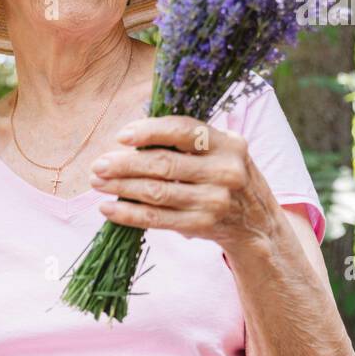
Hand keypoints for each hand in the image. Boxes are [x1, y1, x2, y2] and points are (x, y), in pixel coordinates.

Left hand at [88, 115, 281, 254]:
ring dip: (120, 188)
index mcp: (228, 144)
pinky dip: (128, 214)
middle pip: (164, 164)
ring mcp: (214, 201)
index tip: (121, 136)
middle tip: (98, 164)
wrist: (257, 224)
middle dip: (124, 164)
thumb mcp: (220, 151)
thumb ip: (186, 140)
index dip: (149, 131)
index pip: (184, 130)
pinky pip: (156, 219)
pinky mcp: (201, 225)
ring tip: (97, 183)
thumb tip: (130, 136)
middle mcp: (225, 171)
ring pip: (156, 192)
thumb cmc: (225, 177)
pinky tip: (108, 209)